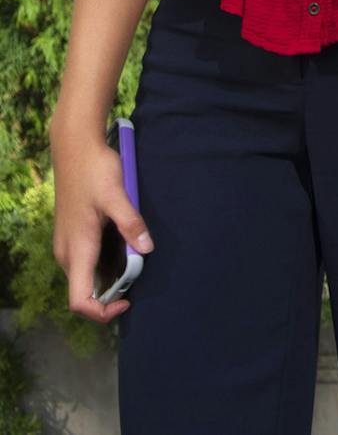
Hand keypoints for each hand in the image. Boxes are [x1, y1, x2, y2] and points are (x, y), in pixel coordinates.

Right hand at [51, 126, 150, 323]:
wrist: (75, 149)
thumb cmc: (94, 171)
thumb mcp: (117, 195)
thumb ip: (130, 223)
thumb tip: (146, 249)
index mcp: (77, 250)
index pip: (79, 300)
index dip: (101, 312)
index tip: (127, 302)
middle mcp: (68, 253)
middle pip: (83, 293)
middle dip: (108, 298)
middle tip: (138, 284)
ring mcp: (67, 245)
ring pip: (84, 278)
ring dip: (106, 282)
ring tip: (134, 268)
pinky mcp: (71, 235)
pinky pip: (84, 263)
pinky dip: (102, 268)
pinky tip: (123, 252)